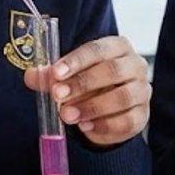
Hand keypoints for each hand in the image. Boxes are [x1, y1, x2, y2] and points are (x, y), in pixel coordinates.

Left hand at [24, 35, 150, 146]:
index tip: (56, 73)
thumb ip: (51, 76)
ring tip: (68, 115)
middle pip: (112, 71)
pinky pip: (127, 120)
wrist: (108, 110)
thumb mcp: (67, 77)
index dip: (76, 61)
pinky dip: (104, 125)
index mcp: (117, 47)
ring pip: (122, 97)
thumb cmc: (89, 85)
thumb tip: (32, 76)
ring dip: (91, 107)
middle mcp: (135, 65)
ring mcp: (142, 91)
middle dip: (82, 84)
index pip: (97, 49)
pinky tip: (86, 126)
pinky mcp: (142, 115)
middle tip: (57, 96)